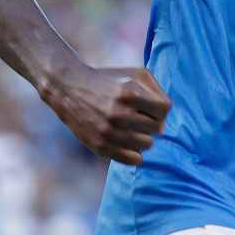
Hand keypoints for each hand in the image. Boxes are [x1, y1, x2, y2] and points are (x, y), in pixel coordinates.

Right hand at [40, 64, 171, 165]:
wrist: (69, 88)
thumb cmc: (108, 79)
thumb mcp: (135, 74)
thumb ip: (157, 92)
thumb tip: (164, 123)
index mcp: (129, 93)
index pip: (164, 109)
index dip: (160, 108)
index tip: (150, 106)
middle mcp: (119, 114)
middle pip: (157, 128)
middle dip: (151, 121)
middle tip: (138, 116)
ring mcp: (109, 133)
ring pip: (147, 145)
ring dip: (143, 136)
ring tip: (131, 127)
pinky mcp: (100, 147)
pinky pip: (133, 160)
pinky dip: (135, 152)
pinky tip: (127, 141)